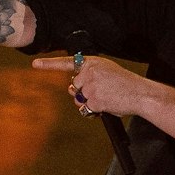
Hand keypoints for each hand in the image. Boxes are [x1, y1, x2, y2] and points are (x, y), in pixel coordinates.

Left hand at [31, 53, 147, 117]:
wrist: (140, 93)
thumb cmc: (125, 84)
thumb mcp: (106, 71)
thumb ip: (88, 75)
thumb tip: (71, 88)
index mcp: (92, 63)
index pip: (68, 62)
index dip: (49, 64)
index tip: (35, 64)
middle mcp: (89, 73)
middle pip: (74, 86)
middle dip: (83, 92)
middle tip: (103, 91)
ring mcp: (90, 87)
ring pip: (78, 99)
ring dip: (89, 102)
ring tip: (107, 97)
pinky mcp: (93, 100)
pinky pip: (86, 109)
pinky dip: (94, 111)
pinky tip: (107, 105)